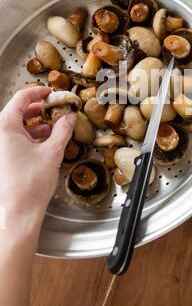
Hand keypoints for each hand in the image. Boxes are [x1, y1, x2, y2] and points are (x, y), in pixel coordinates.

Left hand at [0, 86, 75, 224]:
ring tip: (54, 128)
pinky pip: (13, 139)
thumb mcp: (52, 152)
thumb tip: (70, 117)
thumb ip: (63, 130)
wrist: (17, 213)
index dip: (38, 92)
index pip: (21, 98)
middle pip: (17, 112)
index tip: (50, 92)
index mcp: (5, 126)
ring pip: (15, 126)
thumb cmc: (30, 184)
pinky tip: (44, 142)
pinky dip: (29, 136)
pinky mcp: (1, 158)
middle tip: (55, 110)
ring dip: (35, 124)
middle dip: (38, 110)